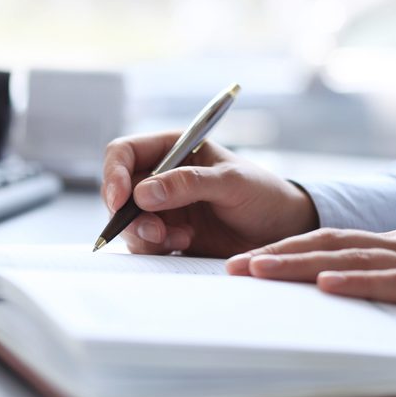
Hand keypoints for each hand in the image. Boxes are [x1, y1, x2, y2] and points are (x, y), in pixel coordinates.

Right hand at [101, 132, 318, 256]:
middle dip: (130, 214)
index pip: (124, 152)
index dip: (114, 173)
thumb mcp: (231, 182)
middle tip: (156, 231)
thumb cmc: (262, 194)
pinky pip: (143, 243)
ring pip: (128, 220)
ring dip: (145, 233)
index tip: (120, 200)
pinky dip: (157, 247)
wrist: (281, 231)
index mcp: (171, 150)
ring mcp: (162, 207)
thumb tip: (143, 192)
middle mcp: (160, 177)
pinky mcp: (167, 234)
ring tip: (180, 238)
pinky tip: (185, 242)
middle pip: (120, 191)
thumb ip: (189, 184)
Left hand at [226, 228, 395, 324]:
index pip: (321, 240)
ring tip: (261, 271)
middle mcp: (391, 244)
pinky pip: (391, 282)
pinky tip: (327, 286)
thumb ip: (365, 274)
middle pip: (325, 243)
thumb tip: (318, 286)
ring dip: (301, 264)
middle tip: (234, 267)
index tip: (242, 263)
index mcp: (380, 242)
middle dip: (276, 254)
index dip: (281, 248)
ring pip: (349, 257)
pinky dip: (357, 282)